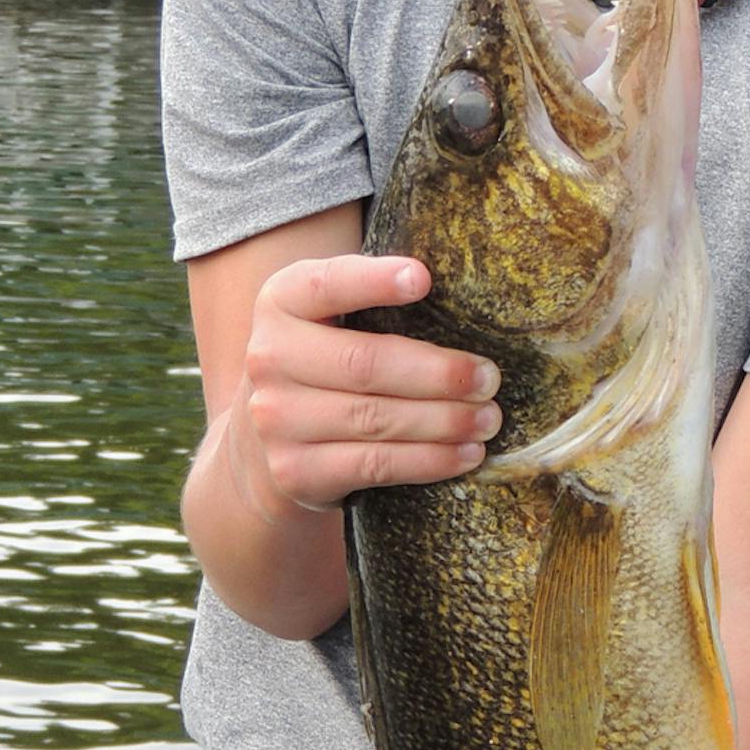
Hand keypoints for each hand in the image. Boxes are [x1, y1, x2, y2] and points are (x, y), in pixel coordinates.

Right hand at [228, 253, 500, 514]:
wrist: (261, 450)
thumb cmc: (323, 365)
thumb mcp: (326, 319)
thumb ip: (371, 296)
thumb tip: (466, 292)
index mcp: (280, 303)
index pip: (325, 284)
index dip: (372, 281)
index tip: (423, 278)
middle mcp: (268, 358)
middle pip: (365, 364)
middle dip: (438, 373)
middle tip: (488, 378)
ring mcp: (276, 420)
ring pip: (376, 419)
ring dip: (444, 421)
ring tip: (488, 419)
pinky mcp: (295, 471)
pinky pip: (375, 464)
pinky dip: (429, 460)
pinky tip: (466, 454)